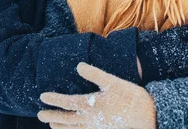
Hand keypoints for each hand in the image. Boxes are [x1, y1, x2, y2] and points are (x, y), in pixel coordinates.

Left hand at [38, 62, 155, 128]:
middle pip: (66, 119)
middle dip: (52, 116)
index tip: (42, 97)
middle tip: (40, 115)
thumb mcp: (113, 82)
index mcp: (91, 105)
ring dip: (60, 127)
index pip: (67, 102)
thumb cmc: (130, 97)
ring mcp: (96, 128)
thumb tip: (79, 66)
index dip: (54, 99)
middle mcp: (90, 119)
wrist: (147, 117)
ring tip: (52, 126)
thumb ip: (95, 74)